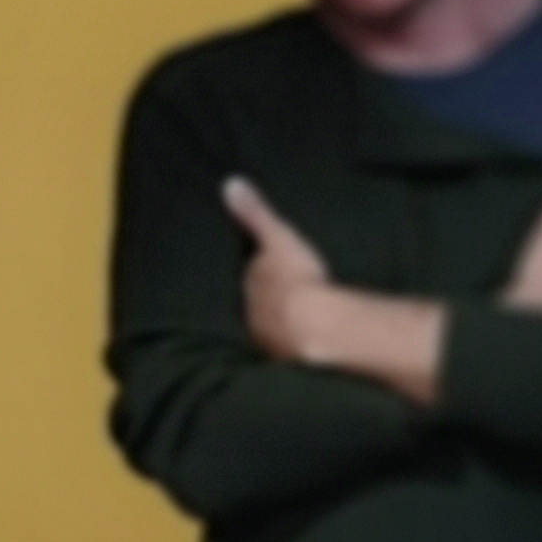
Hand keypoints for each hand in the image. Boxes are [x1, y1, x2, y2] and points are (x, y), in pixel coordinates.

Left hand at [222, 174, 335, 363]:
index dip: (259, 269)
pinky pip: (290, 345)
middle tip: (282, 292)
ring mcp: (268, 337)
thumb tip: (229, 184)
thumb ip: (255, 214)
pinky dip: (296, 340)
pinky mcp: (287, 357)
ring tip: (294, 316)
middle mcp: (252, 313)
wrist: (313, 326)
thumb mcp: (276, 237)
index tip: (266, 265)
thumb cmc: (294, 278)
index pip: (251, 274)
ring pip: (270, 325)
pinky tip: (305, 341)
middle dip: (266, 297)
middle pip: (258, 301)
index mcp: (251, 283)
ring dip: (280, 320)